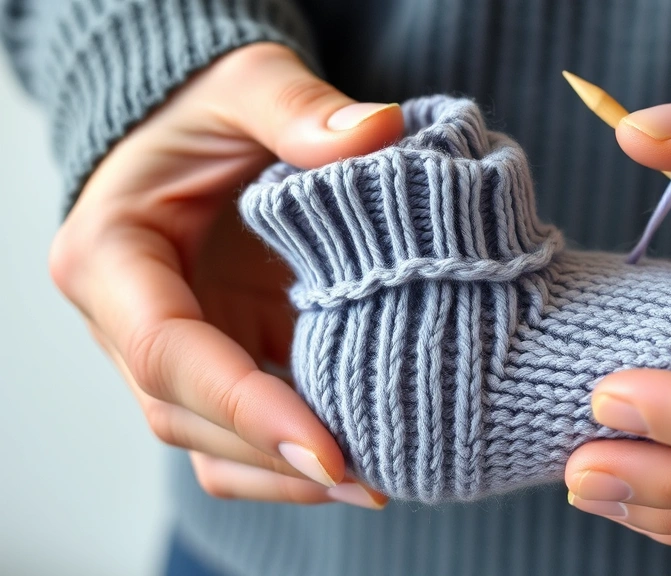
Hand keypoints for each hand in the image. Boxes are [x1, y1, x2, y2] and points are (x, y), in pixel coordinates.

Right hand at [49, 43, 403, 505]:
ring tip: (379, 481)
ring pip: (213, 444)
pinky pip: (245, 430)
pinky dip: (296, 453)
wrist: (200, 132)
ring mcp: (172, 351)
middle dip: (275, 459)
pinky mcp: (217, 360)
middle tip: (373, 478)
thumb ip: (296, 106)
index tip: (328, 449)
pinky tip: (367, 453)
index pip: (169, 354)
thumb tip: (377, 135)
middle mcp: (128, 321)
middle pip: (188, 418)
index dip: (246, 409)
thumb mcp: (245, 84)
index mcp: (110, 258)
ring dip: (286, 474)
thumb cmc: (209, 106)